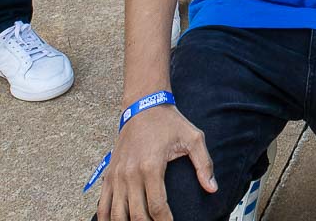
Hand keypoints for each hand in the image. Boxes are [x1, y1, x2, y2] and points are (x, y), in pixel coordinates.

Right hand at [96, 104, 215, 220]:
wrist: (143, 106)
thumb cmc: (169, 122)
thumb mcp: (193, 138)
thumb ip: (204, 164)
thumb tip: (212, 188)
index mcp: (151, 166)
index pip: (157, 207)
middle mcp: (130, 173)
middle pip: (137, 215)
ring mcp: (117, 175)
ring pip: (117, 214)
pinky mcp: (109, 175)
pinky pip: (103, 205)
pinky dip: (108, 219)